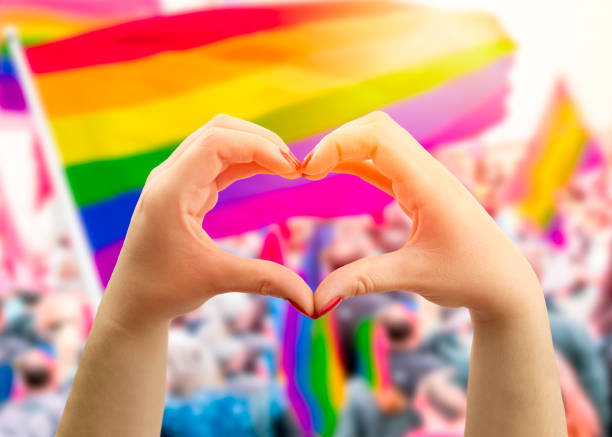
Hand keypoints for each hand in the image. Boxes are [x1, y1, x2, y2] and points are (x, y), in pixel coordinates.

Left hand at [103, 115, 313, 327]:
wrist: (133, 301)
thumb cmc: (165, 290)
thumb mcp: (217, 281)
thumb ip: (266, 280)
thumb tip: (312, 301)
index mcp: (170, 190)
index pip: (216, 143)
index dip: (258, 146)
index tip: (291, 169)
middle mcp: (170, 176)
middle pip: (218, 130)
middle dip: (260, 140)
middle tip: (294, 166)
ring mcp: (176, 180)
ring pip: (218, 141)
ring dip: (254, 148)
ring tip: (288, 168)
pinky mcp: (185, 189)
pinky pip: (218, 161)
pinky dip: (246, 161)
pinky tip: (270, 172)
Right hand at [302, 111, 540, 321]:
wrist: (504, 283)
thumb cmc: (469, 277)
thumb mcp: (414, 277)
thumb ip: (363, 281)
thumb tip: (315, 302)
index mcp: (429, 184)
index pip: (379, 137)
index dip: (338, 143)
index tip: (309, 172)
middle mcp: (428, 171)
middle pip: (377, 128)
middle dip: (337, 140)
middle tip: (306, 171)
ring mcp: (425, 178)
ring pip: (380, 140)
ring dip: (345, 147)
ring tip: (312, 171)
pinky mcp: (420, 190)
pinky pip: (383, 163)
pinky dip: (356, 161)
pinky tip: (334, 170)